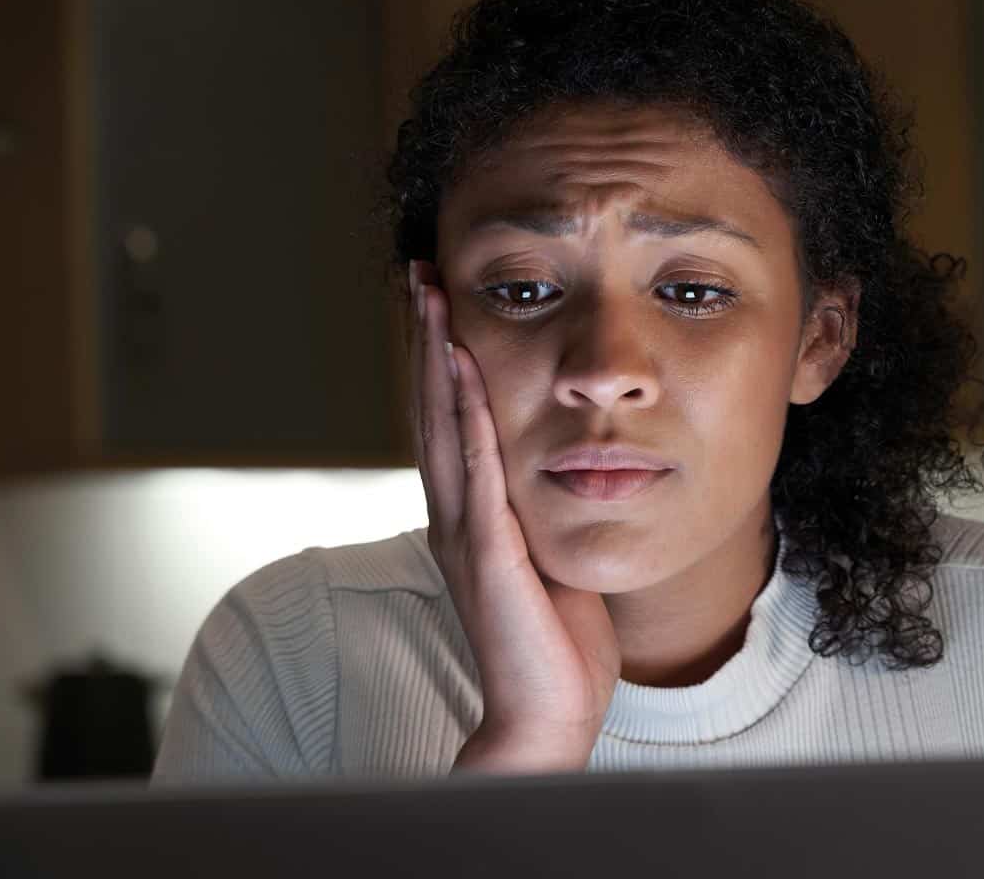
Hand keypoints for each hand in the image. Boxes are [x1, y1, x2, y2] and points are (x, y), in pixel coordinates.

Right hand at [407, 260, 620, 772]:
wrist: (546, 712)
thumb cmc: (555, 639)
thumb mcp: (550, 555)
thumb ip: (542, 510)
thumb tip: (565, 466)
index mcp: (471, 513)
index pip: (449, 418)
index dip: (441, 357)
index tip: (440, 298)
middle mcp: (456, 513)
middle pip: (432, 407)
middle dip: (425, 338)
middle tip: (418, 272)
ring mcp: (465, 531)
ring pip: (443, 425)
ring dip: (436, 358)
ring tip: (430, 296)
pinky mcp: (487, 554)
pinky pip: (477, 470)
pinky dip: (469, 414)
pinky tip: (467, 367)